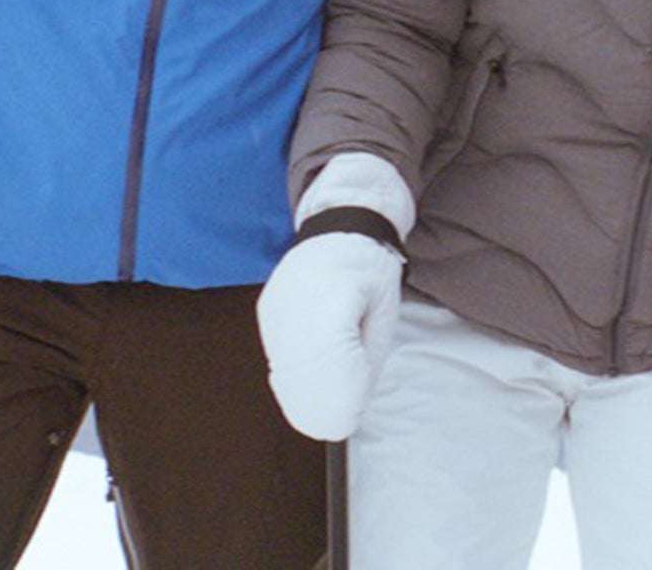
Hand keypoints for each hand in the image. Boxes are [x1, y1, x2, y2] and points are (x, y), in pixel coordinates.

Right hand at [256, 228, 403, 440]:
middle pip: (299, 373)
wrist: (341, 226)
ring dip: (302, 398)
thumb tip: (350, 403)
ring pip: (281, 368)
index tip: (349, 419)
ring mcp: (276, 308)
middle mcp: (295, 304)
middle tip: (338, 425)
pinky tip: (308, 389)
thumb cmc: (371, 270)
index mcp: (333, 299)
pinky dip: (291, 380)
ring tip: (325, 413)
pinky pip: (277, 356)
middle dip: (318, 408)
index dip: (339, 398)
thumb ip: (366, 359)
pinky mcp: (267, 312)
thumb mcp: (384, 314)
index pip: (330, 364)